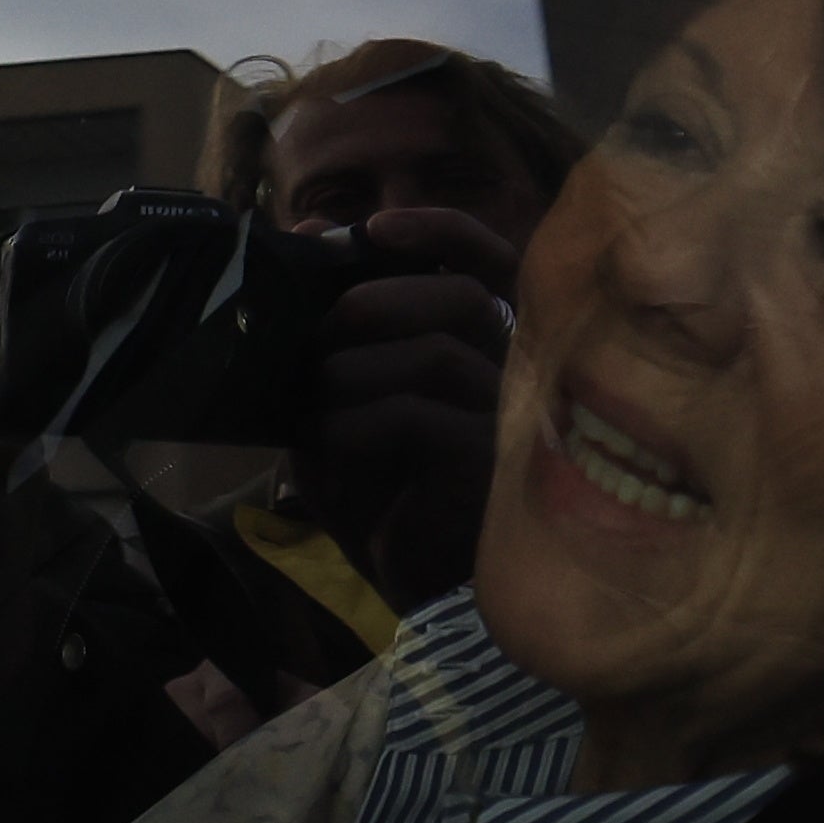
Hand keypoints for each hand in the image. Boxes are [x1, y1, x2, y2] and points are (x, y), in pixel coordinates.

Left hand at [290, 205, 517, 604]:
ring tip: (312, 412)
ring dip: (350, 374)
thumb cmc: (388, 497)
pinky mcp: (487, 469)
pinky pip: (412, 417)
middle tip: (317, 337)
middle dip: (372, 304)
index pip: (492, 266)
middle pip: (458, 299)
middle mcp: (516, 378)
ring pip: (430, 354)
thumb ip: (334, 332)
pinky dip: (352, 425)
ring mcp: (509, 424)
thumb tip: (307, 233)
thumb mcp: (349, 406)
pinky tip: (328, 450)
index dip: (441, 232)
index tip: (375, 228)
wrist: (413, 594)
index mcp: (490, 351)